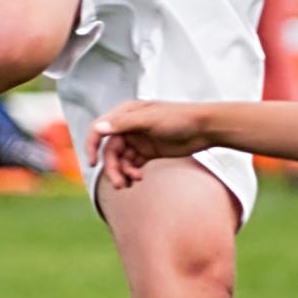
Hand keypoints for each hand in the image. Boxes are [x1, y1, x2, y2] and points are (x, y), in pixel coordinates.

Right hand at [88, 99, 208, 190]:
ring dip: (122, 172)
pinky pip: (132, 165)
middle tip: (120, 184)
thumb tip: (98, 128)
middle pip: (110, 150)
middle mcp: (129, 126)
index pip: (99, 129)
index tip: (92, 163)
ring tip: (131, 182)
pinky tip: (138, 179)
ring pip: (120, 160)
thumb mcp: (150, 120)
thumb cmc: (180, 118)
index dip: (92, 145)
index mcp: (126, 113)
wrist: (205, 128)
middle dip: (113, 167)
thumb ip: (124, 124)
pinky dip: (131, 173)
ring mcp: (138, 140)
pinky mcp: (147, 152)